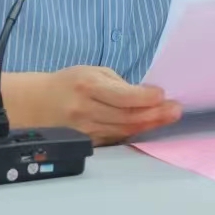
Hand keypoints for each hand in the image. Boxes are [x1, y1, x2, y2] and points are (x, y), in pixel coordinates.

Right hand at [34, 66, 181, 145]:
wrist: (38, 104)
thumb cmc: (69, 83)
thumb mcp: (91, 72)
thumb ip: (117, 84)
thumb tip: (145, 95)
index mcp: (87, 87)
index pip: (122, 96)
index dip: (144, 97)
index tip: (162, 94)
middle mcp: (86, 110)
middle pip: (127, 116)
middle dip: (155, 113)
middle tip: (176, 109)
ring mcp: (86, 130)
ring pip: (124, 130)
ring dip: (150, 124)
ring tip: (169, 116)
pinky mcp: (88, 142)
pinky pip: (116, 138)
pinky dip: (134, 132)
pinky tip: (149, 126)